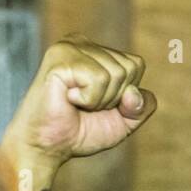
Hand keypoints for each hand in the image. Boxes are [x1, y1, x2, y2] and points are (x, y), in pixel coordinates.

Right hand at [1, 34, 157, 170]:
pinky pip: (99, 79)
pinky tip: (67, 99)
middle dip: (113, 98)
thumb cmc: (81, 131)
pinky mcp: (60, 58)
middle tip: (84, 106)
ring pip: (116, 74)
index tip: (97, 103)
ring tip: (75, 102)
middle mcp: (81, 42)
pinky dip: (88, 99)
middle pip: (129, 68)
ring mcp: (69, 47)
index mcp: (95, 50)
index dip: (125, 94)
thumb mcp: (124, 121)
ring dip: (99, 100)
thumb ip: (142, 105)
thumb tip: (133, 92)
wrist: (47, 148)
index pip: (136, 65)